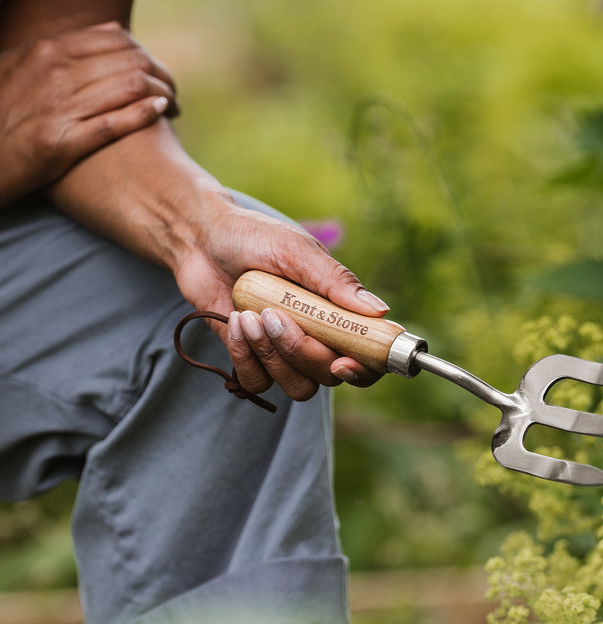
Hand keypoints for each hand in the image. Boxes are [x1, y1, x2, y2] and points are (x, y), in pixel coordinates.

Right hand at [0, 21, 177, 204]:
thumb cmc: (7, 113)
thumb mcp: (23, 66)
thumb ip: (65, 48)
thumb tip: (115, 29)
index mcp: (47, 51)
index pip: (118, 40)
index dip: (148, 55)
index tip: (159, 73)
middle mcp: (54, 73)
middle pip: (131, 61)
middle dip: (163, 75)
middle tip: (175, 93)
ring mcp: (59, 107)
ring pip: (130, 87)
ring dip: (163, 94)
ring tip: (176, 107)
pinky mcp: (62, 143)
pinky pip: (115, 122)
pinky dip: (145, 113)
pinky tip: (162, 112)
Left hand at [174, 199, 388, 400]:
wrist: (201, 240)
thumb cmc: (255, 237)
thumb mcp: (296, 250)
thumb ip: (336, 282)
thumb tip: (379, 311)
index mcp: (340, 311)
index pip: (370, 356)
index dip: (365, 368)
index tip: (342, 360)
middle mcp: (319, 338)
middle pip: (329, 374)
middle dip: (301, 351)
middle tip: (274, 315)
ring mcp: (286, 352)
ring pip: (297, 386)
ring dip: (271, 355)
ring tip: (250, 316)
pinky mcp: (253, 361)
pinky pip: (258, 383)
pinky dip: (244, 357)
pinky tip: (236, 322)